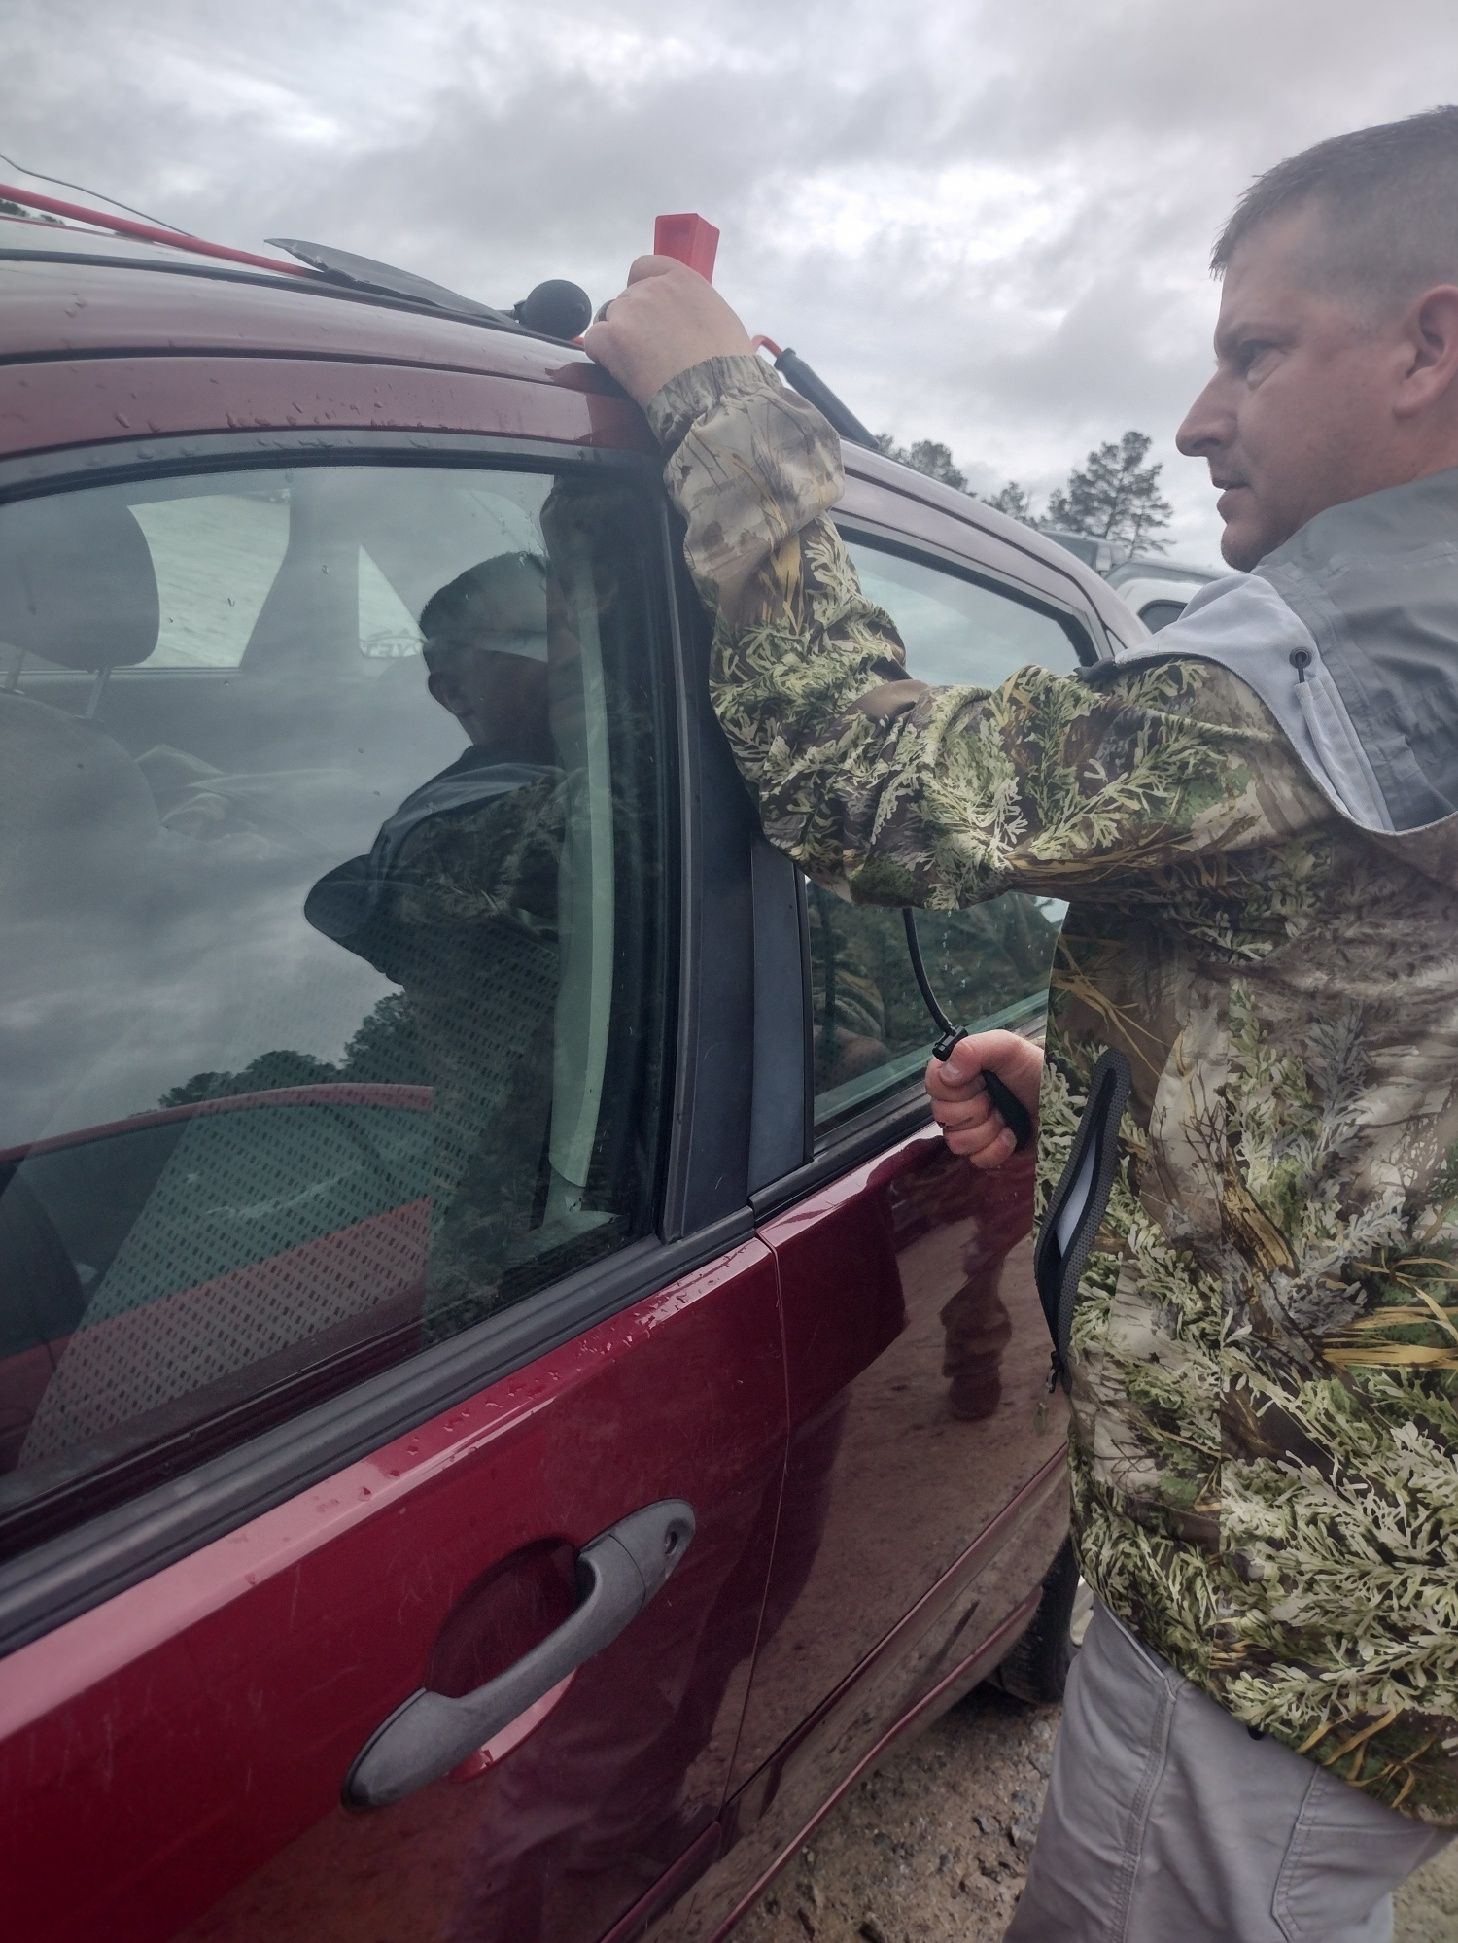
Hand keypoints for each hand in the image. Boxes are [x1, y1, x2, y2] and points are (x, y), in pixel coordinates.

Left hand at [583, 256, 753, 406]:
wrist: (715, 393)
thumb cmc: (728, 365)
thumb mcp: (721, 320)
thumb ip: (694, 308)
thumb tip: (685, 322)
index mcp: (682, 280)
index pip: (645, 267)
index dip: (640, 286)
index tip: (646, 308)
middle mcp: (652, 288)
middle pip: (627, 299)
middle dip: (635, 323)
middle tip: (649, 353)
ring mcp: (629, 311)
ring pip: (610, 320)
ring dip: (619, 340)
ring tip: (639, 368)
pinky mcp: (611, 338)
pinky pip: (594, 341)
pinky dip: (602, 355)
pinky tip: (620, 372)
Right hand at [924, 1030, 1043, 1169]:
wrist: (1067, 1100)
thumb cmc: (1035, 1069)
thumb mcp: (1008, 1047)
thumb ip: (973, 1050)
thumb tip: (947, 1073)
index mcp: (958, 1073)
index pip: (932, 1084)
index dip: (954, 1088)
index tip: (979, 1082)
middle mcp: (959, 1101)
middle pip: (943, 1116)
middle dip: (976, 1109)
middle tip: (996, 1099)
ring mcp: (972, 1128)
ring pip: (956, 1141)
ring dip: (987, 1130)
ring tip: (1006, 1117)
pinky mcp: (986, 1151)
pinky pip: (976, 1159)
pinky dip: (997, 1149)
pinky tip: (1011, 1134)